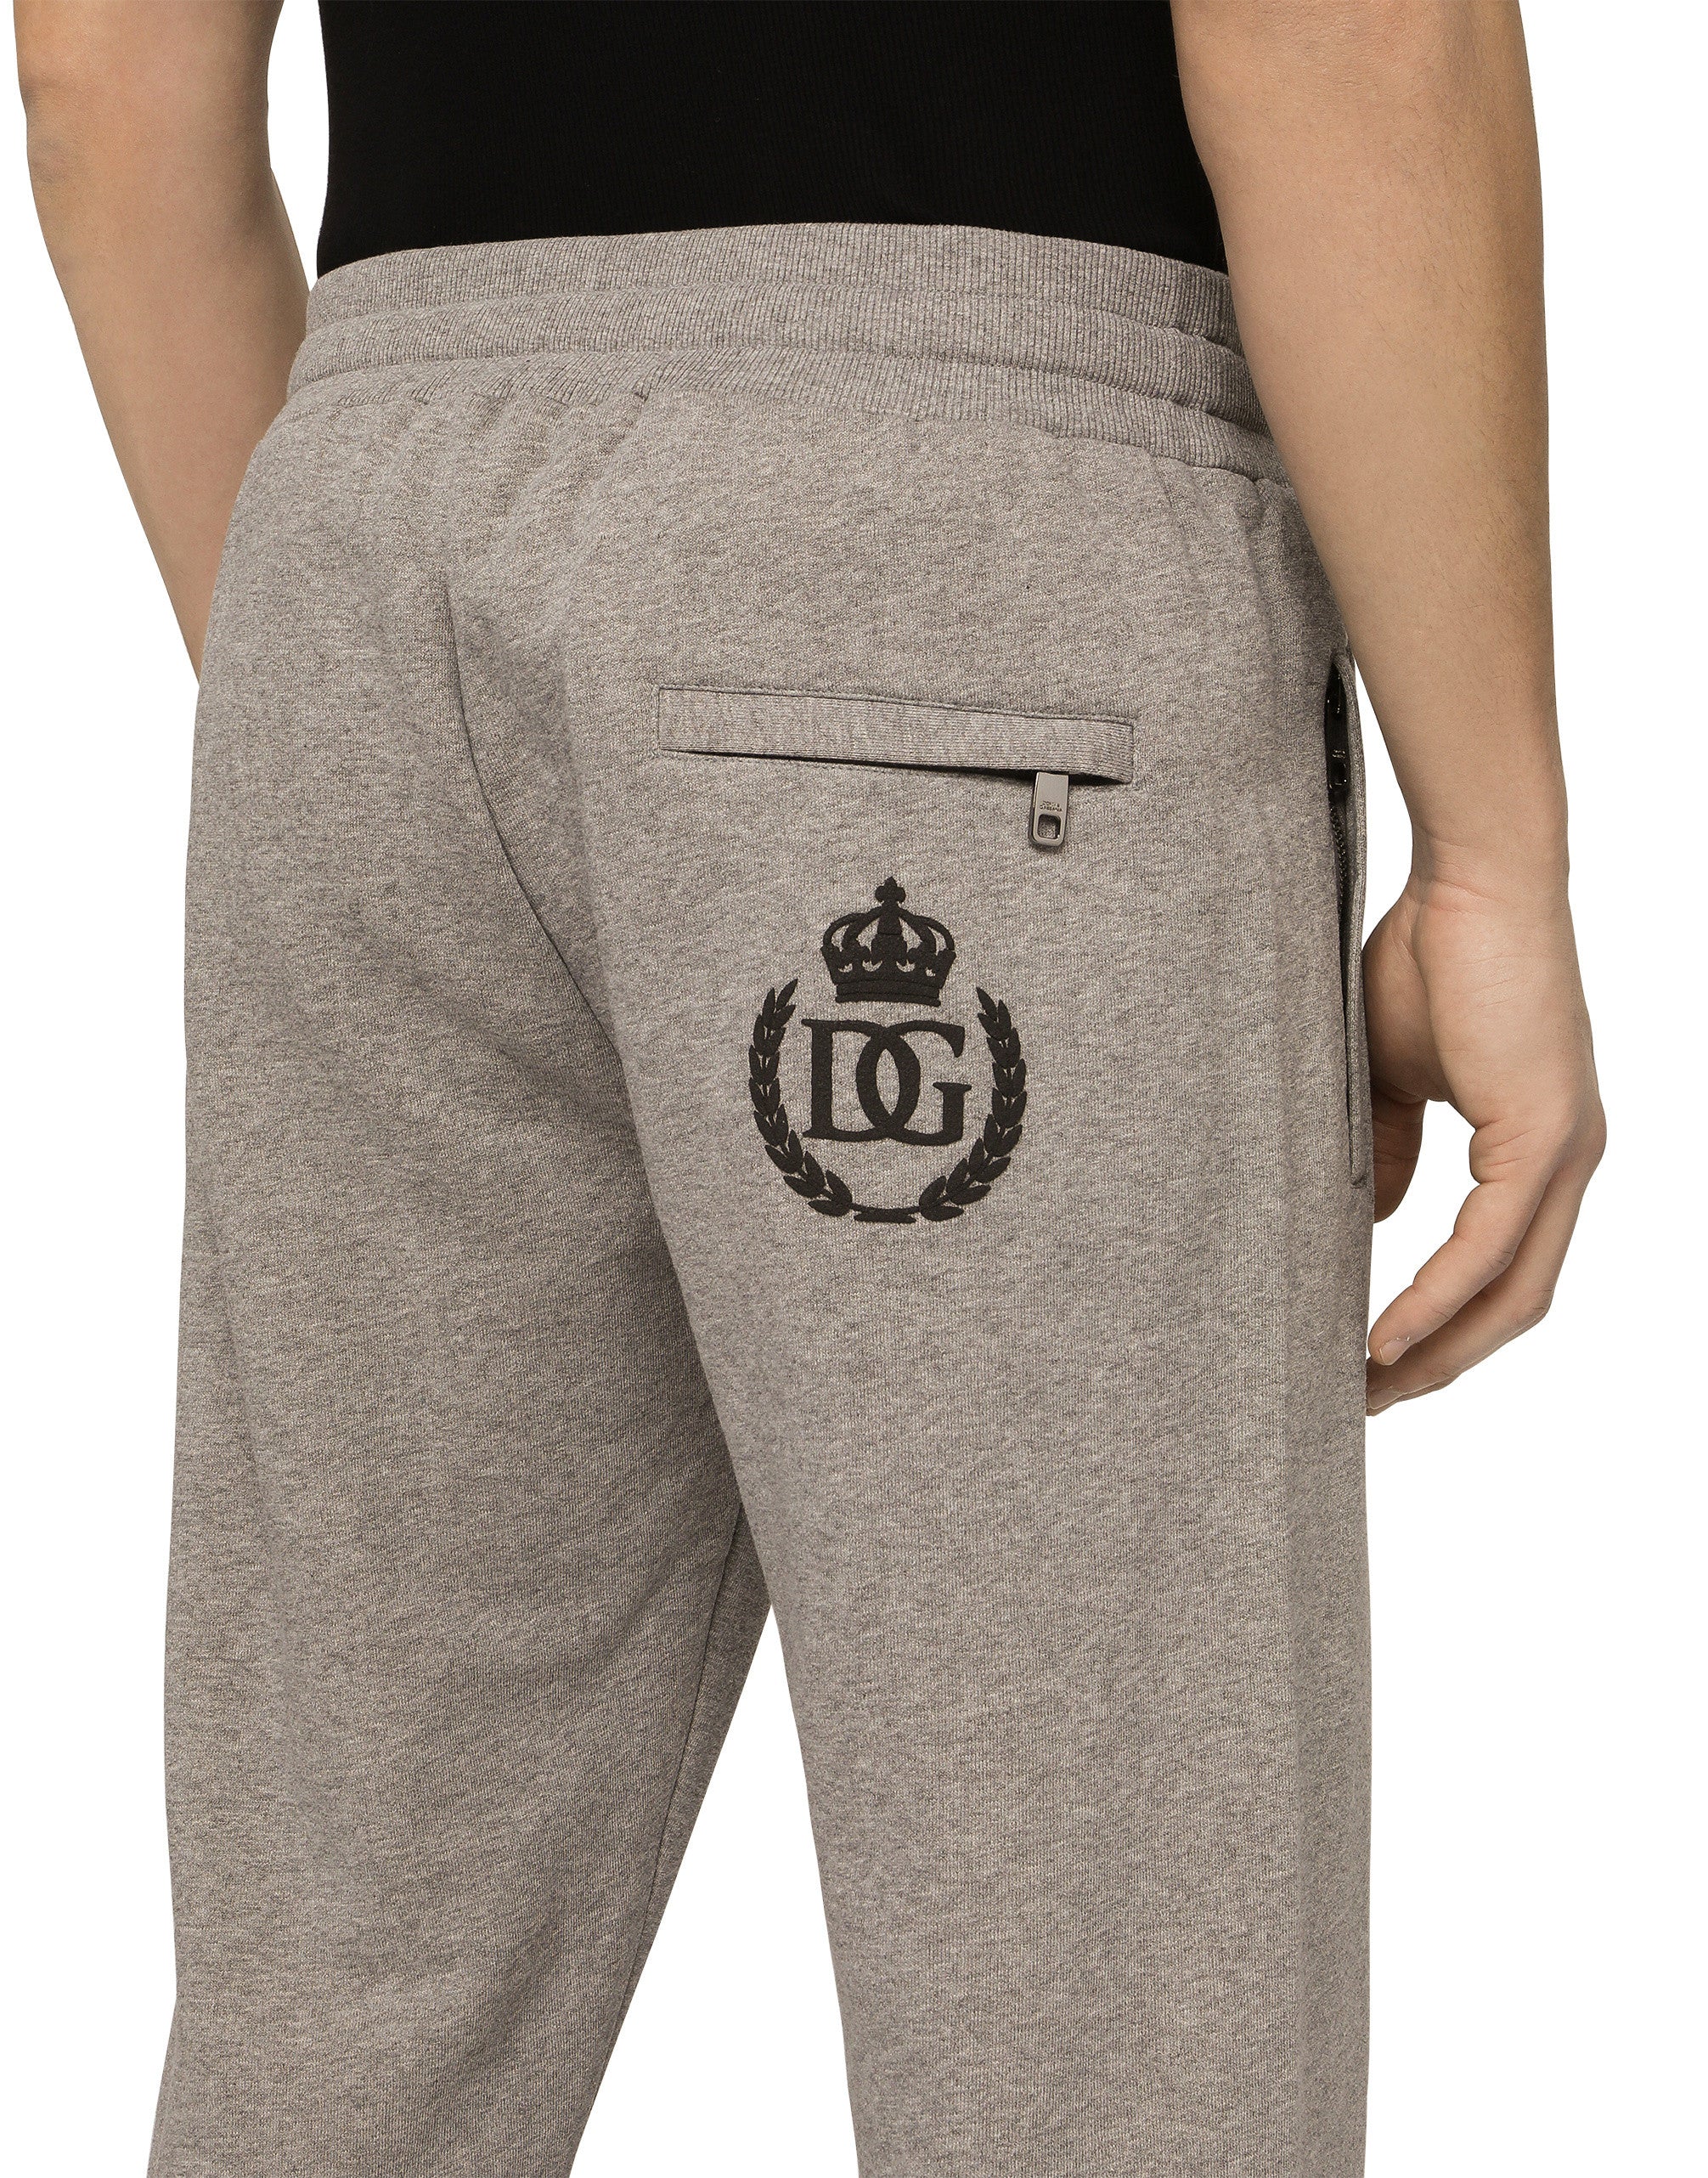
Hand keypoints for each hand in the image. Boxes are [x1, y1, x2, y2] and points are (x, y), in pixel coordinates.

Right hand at [1361, 859, 1604, 1415]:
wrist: (1471, 879)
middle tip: (1369, 1402)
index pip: (1504, 1268)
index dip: (1445, 1326)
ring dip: (1442, 1350)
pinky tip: (1388, 1336)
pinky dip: (1438, 1299)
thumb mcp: (1393, 1076)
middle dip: (1443, 1363)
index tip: (1375, 1360)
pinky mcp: (1545, 1134)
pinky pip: (1491, 1245)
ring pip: (1515, 1289)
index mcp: (1538, 1147)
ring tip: (1371, 1386)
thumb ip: (1389, 1149)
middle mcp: (1568, 1161)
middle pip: (1518, 1302)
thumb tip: (1376, 1216)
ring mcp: (1566, 1151)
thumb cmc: (1433, 955)